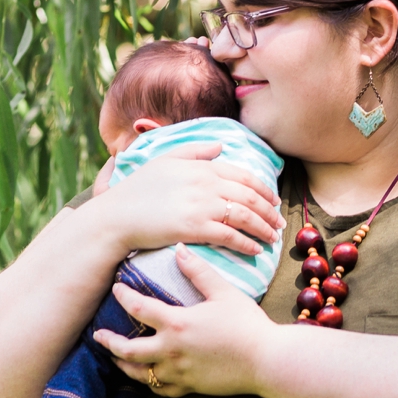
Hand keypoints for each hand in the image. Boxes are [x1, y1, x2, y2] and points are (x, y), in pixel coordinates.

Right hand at [86, 144, 282, 255]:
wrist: (117, 216)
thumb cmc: (138, 189)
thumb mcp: (165, 160)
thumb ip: (194, 150)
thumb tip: (220, 146)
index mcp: (202, 167)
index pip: (244, 176)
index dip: (264, 189)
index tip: (274, 200)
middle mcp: (206, 183)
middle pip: (250, 197)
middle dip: (270, 211)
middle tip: (279, 224)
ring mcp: (201, 205)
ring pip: (245, 217)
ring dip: (263, 229)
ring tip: (272, 239)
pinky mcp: (195, 228)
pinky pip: (230, 236)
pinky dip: (247, 244)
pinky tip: (255, 251)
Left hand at [95, 248, 283, 397]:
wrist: (266, 361)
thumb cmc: (247, 324)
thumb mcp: (223, 292)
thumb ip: (198, 272)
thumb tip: (180, 250)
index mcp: (177, 323)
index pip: (138, 308)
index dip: (123, 296)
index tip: (117, 288)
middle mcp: (171, 350)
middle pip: (128, 349)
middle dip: (109, 342)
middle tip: (99, 335)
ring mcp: (179, 372)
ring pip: (140, 373)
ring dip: (124, 364)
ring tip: (116, 358)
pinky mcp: (190, 387)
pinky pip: (161, 389)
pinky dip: (149, 383)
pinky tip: (147, 376)